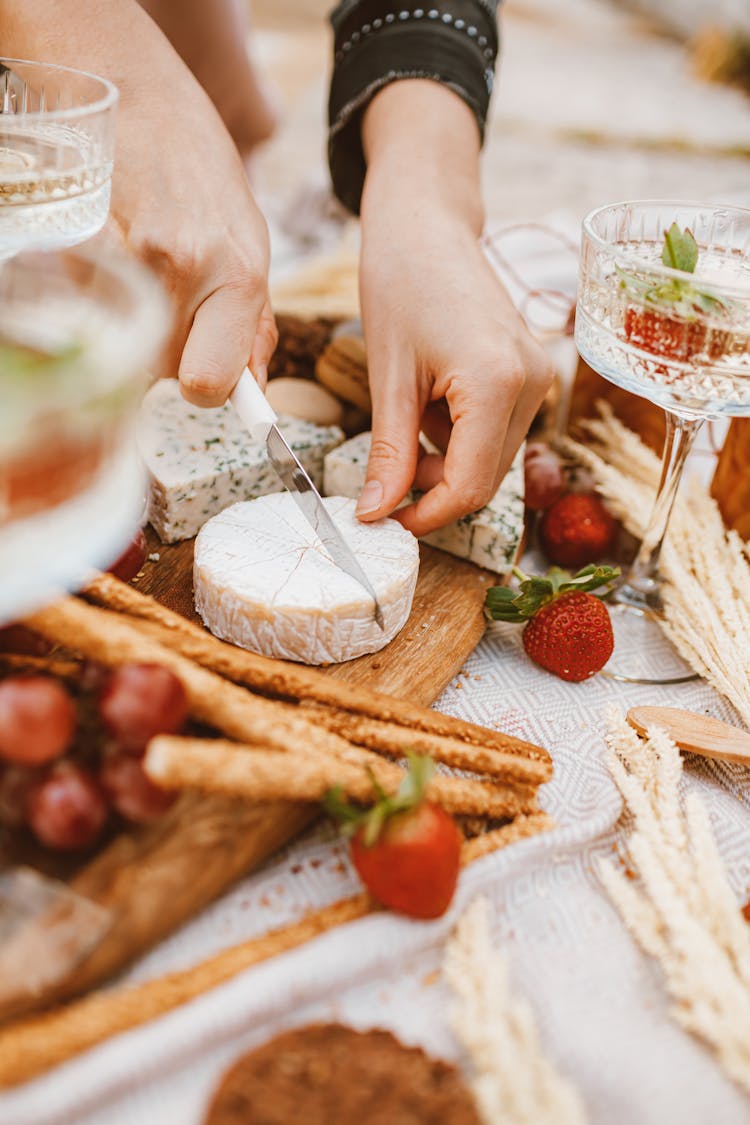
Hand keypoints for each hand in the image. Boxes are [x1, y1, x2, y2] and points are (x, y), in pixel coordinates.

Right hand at [2, 0, 276, 405]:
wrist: (134, 93)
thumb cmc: (199, 169)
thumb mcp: (249, 243)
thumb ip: (253, 321)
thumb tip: (253, 388)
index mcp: (238, 274)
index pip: (211, 384)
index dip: (206, 386)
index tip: (202, 373)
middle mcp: (185, 270)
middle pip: (162, 370)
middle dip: (168, 349)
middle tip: (172, 296)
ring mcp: (128, 257)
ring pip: (126, 346)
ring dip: (134, 324)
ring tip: (145, 267)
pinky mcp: (82, 245)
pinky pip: (90, 311)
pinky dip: (99, 297)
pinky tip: (116, 253)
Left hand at [357, 203, 552, 536]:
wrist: (426, 225)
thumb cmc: (401, 284)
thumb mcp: (389, 378)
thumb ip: (389, 452)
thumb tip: (375, 513)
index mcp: (498, 384)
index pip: (470, 486)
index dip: (426, 515)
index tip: (385, 522)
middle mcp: (531, 385)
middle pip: (486, 479)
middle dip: (434, 490)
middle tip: (386, 478)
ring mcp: (536, 378)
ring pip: (491, 459)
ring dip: (444, 461)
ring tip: (407, 416)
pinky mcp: (528, 372)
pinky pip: (495, 431)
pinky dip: (457, 436)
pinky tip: (429, 402)